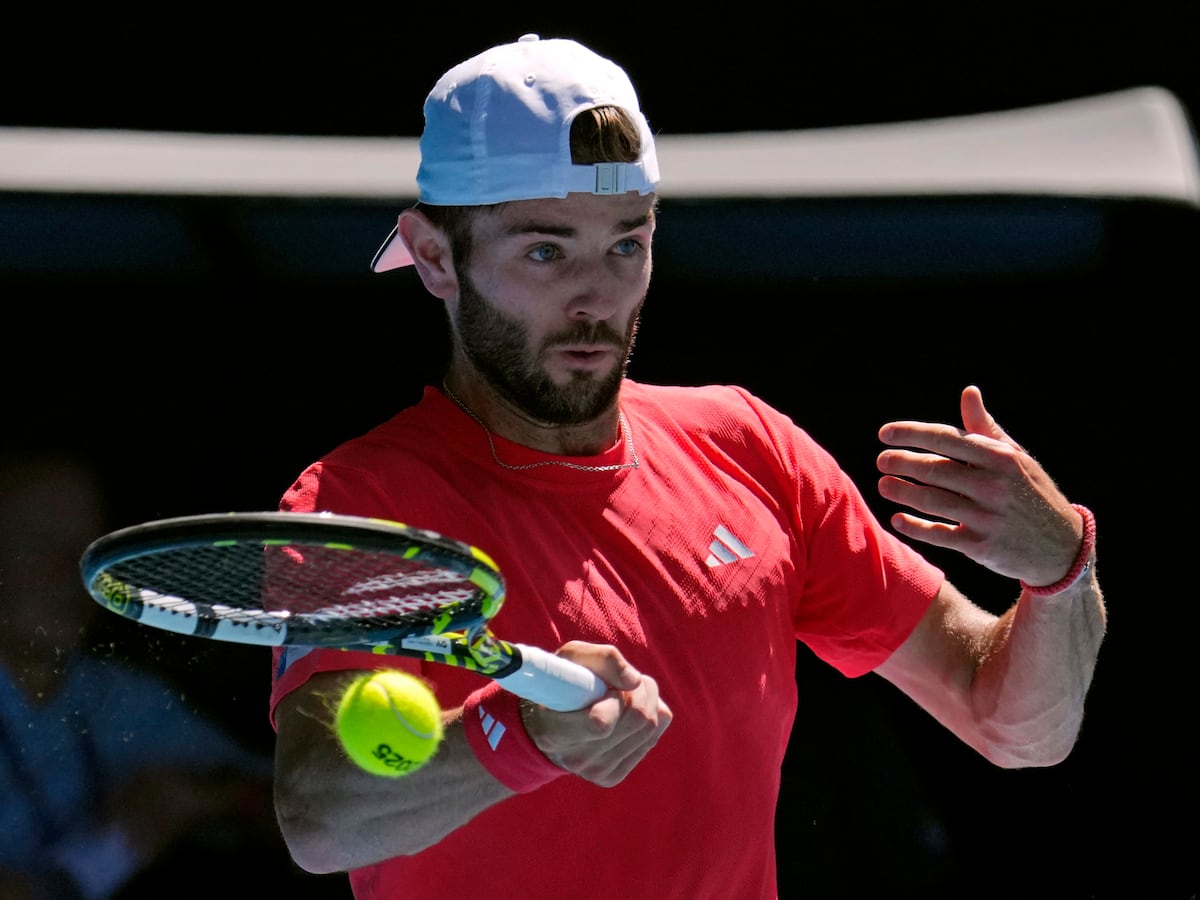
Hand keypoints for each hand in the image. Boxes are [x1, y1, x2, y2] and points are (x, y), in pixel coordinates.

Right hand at [521, 641, 671, 787]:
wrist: (550, 722)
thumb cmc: (563, 682)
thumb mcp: (572, 657)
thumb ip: (603, 659)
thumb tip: (635, 681)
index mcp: (554, 732)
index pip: (602, 722)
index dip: (617, 696)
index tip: (607, 686)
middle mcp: (575, 759)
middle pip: (638, 720)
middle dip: (639, 691)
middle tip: (623, 683)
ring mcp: (595, 772)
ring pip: (649, 729)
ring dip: (647, 701)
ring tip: (624, 693)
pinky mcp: (612, 776)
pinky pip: (652, 738)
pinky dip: (649, 718)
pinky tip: (627, 713)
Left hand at [876, 385, 1084, 584]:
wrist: (1061, 546)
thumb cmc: (1029, 492)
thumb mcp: (1014, 457)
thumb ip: (984, 427)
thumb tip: (968, 391)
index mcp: (1000, 458)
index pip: (946, 439)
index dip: (911, 434)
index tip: (885, 434)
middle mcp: (994, 485)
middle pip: (934, 469)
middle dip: (901, 462)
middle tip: (882, 460)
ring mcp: (987, 517)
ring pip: (932, 501)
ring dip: (902, 491)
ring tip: (883, 484)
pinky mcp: (981, 546)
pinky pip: (939, 534)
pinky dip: (915, 526)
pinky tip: (897, 518)